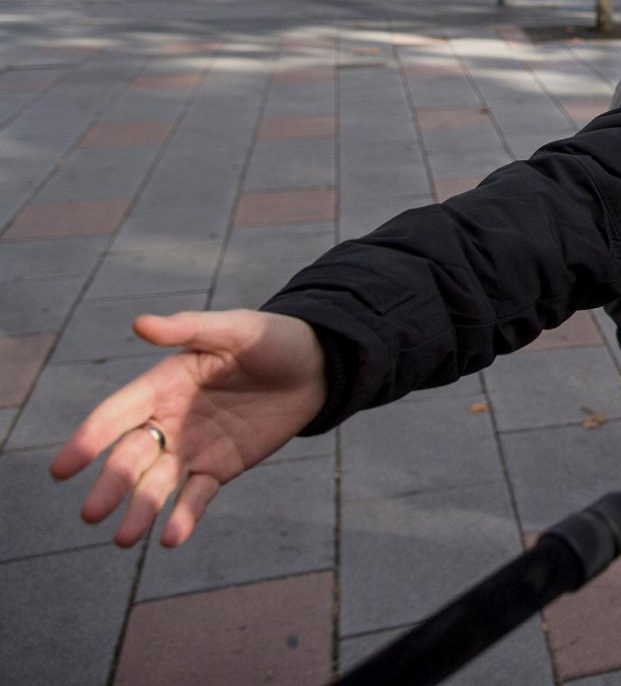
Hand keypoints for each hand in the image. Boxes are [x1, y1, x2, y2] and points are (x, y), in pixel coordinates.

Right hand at [48, 310, 327, 547]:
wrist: (314, 366)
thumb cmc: (268, 339)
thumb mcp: (234, 329)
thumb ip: (189, 329)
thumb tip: (139, 323)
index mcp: (161, 385)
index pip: (116, 414)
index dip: (90, 439)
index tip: (62, 469)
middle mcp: (167, 420)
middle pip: (131, 456)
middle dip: (111, 485)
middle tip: (91, 514)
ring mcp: (191, 448)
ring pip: (156, 483)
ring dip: (140, 510)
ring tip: (124, 540)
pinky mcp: (218, 468)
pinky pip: (196, 496)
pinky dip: (184, 516)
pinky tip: (171, 537)